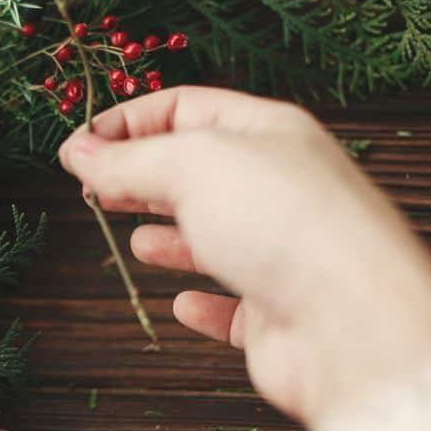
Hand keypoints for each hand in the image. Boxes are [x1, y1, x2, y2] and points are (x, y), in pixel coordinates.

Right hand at [59, 86, 430, 426]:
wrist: (352, 320)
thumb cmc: (288, 225)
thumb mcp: (191, 166)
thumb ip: (129, 160)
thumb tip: (80, 153)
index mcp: (269, 133)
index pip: (186, 109)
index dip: (128, 123)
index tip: (79, 147)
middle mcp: (280, 188)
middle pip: (198, 172)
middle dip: (142, 177)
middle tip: (92, 189)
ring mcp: (282, 252)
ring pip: (216, 237)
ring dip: (173, 237)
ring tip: (136, 238)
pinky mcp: (279, 314)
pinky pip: (234, 306)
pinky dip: (205, 304)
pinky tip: (183, 303)